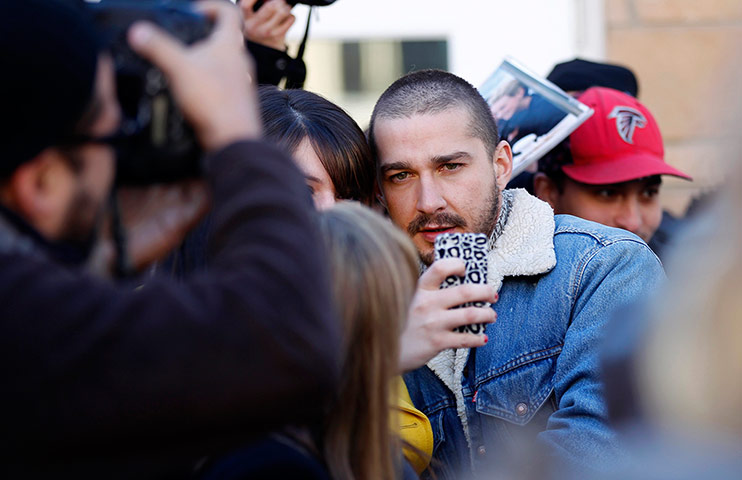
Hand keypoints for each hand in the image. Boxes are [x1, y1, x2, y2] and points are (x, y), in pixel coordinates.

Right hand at [127, 1, 260, 151]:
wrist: (233, 140)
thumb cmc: (216, 103)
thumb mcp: (179, 68)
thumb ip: (157, 47)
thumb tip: (139, 31)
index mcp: (230, 45)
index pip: (228, 12)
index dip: (210, 6)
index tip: (193, 12)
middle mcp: (241, 62)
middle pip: (225, 37)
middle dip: (202, 35)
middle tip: (182, 40)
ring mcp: (241, 81)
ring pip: (223, 62)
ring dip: (204, 60)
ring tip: (182, 65)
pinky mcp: (236, 100)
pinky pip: (221, 83)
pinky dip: (206, 81)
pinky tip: (190, 91)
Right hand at [240, 0, 295, 50]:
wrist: (262, 49)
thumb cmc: (257, 27)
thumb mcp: (250, 16)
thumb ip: (256, 5)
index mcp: (245, 18)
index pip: (246, 5)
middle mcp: (254, 26)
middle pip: (270, 7)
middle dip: (278, 1)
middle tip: (279, 2)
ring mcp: (267, 32)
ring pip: (283, 12)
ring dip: (286, 7)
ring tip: (284, 9)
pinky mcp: (278, 36)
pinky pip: (291, 19)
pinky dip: (291, 16)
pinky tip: (286, 18)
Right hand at [398, 258, 497, 371]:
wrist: (381, 349)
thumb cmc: (397, 323)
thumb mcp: (405, 300)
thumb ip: (425, 294)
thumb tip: (455, 291)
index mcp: (419, 289)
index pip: (441, 267)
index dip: (457, 265)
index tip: (465, 269)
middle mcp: (427, 303)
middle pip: (465, 291)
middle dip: (485, 291)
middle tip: (492, 294)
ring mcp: (433, 323)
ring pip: (471, 314)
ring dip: (487, 314)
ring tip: (492, 315)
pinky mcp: (436, 342)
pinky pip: (465, 338)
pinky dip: (478, 338)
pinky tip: (482, 338)